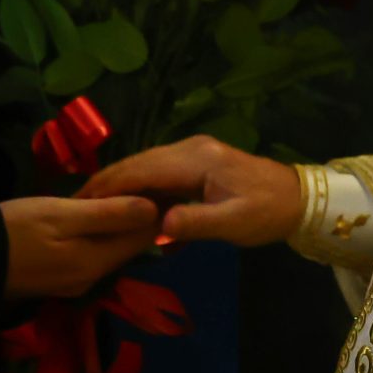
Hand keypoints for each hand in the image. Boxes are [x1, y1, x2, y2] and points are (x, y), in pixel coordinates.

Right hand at [0, 195, 159, 300]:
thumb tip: (154, 209)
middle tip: (150, 181)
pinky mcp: (61, 277)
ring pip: (111, 249)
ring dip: (122, 225)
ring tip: (129, 193)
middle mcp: (93, 277)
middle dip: (142, 216)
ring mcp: (76, 280)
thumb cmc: (15, 228)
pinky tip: (98, 216)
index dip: (158, 208)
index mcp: (96, 261)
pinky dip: (102, 234)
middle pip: (129, 244)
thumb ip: (108, 214)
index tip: (164, 180)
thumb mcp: (62, 214)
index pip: (143, 235)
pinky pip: (94, 253)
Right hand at [77, 135, 302, 246]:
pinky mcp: (196, 159)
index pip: (141, 170)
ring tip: (91, 202)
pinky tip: (124, 198)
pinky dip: (136, 181)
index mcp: (195, 160)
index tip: (80, 203)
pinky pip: (157, 168)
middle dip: (106, 182)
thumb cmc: (266, 212)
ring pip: (145, 163)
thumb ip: (195, 223)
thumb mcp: (234, 223)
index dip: (109, 186)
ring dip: (118, 181)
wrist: (298, 198)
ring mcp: (192, 150)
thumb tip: (157, 225)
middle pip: (137, 162)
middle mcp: (189, 147)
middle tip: (74, 204)